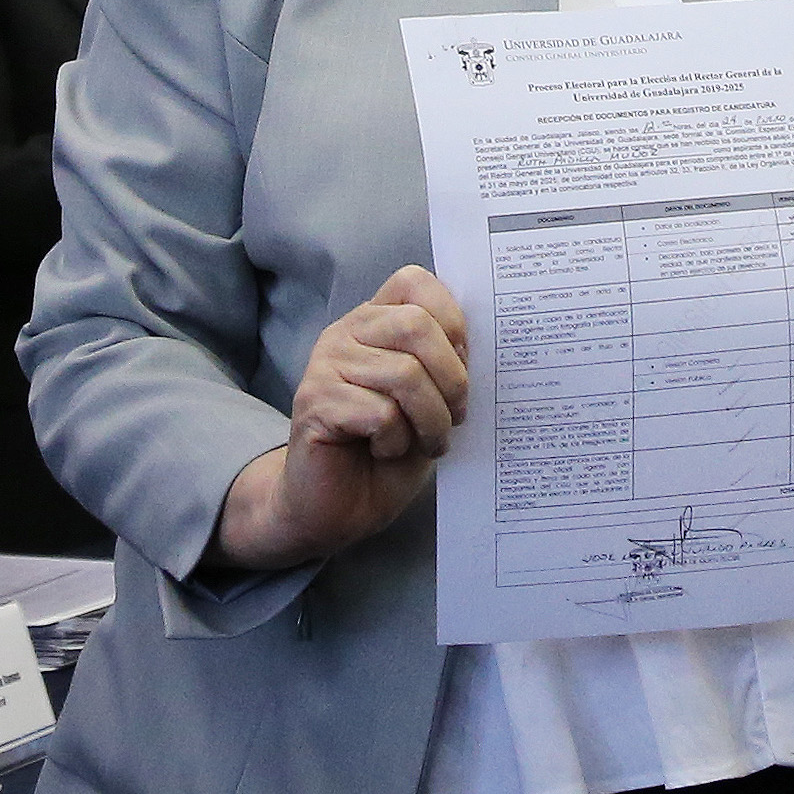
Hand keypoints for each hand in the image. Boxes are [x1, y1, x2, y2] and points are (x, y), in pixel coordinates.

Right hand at [209, 267, 467, 574]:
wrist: (336, 510)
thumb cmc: (387, 452)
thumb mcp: (429, 401)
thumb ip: (445, 365)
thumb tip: (477, 344)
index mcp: (375, 322)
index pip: (414, 282)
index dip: (452, 317)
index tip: (465, 362)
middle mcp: (346, 333)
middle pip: (416, 326)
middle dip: (452, 379)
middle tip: (454, 417)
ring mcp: (325, 365)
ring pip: (404, 374)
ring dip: (430, 421)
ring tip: (423, 442)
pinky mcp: (315, 402)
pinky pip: (380, 413)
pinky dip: (397, 442)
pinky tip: (384, 452)